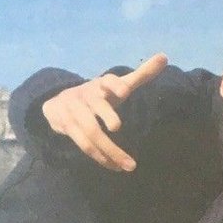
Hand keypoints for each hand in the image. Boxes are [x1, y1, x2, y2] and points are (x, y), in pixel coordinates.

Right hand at [41, 53, 167, 171]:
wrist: (58, 102)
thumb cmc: (98, 95)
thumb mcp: (117, 84)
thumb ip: (141, 74)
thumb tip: (164, 57)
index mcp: (101, 85)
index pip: (107, 80)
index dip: (115, 84)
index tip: (124, 91)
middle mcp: (87, 96)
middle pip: (97, 106)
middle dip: (107, 116)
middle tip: (117, 127)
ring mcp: (74, 111)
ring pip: (91, 131)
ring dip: (110, 150)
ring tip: (129, 165)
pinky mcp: (67, 127)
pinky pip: (84, 144)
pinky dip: (100, 157)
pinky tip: (114, 166)